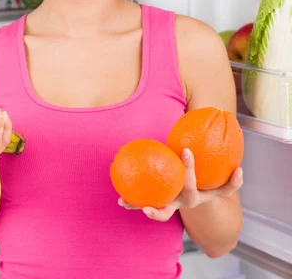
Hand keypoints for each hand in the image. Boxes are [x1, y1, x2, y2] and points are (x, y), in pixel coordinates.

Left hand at [118, 148, 242, 221]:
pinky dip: (131, 201)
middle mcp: (178, 203)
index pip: (191, 184)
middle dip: (159, 210)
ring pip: (151, 209)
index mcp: (193, 198)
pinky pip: (142, 201)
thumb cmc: (209, 188)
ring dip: (137, 207)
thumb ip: (233, 181)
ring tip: (123, 202)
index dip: (189, 167)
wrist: (200, 203)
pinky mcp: (157, 201)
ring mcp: (167, 204)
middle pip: (168, 210)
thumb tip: (240, 168)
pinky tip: (120, 198)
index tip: (185, 151)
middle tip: (149, 207)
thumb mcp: (222, 187)